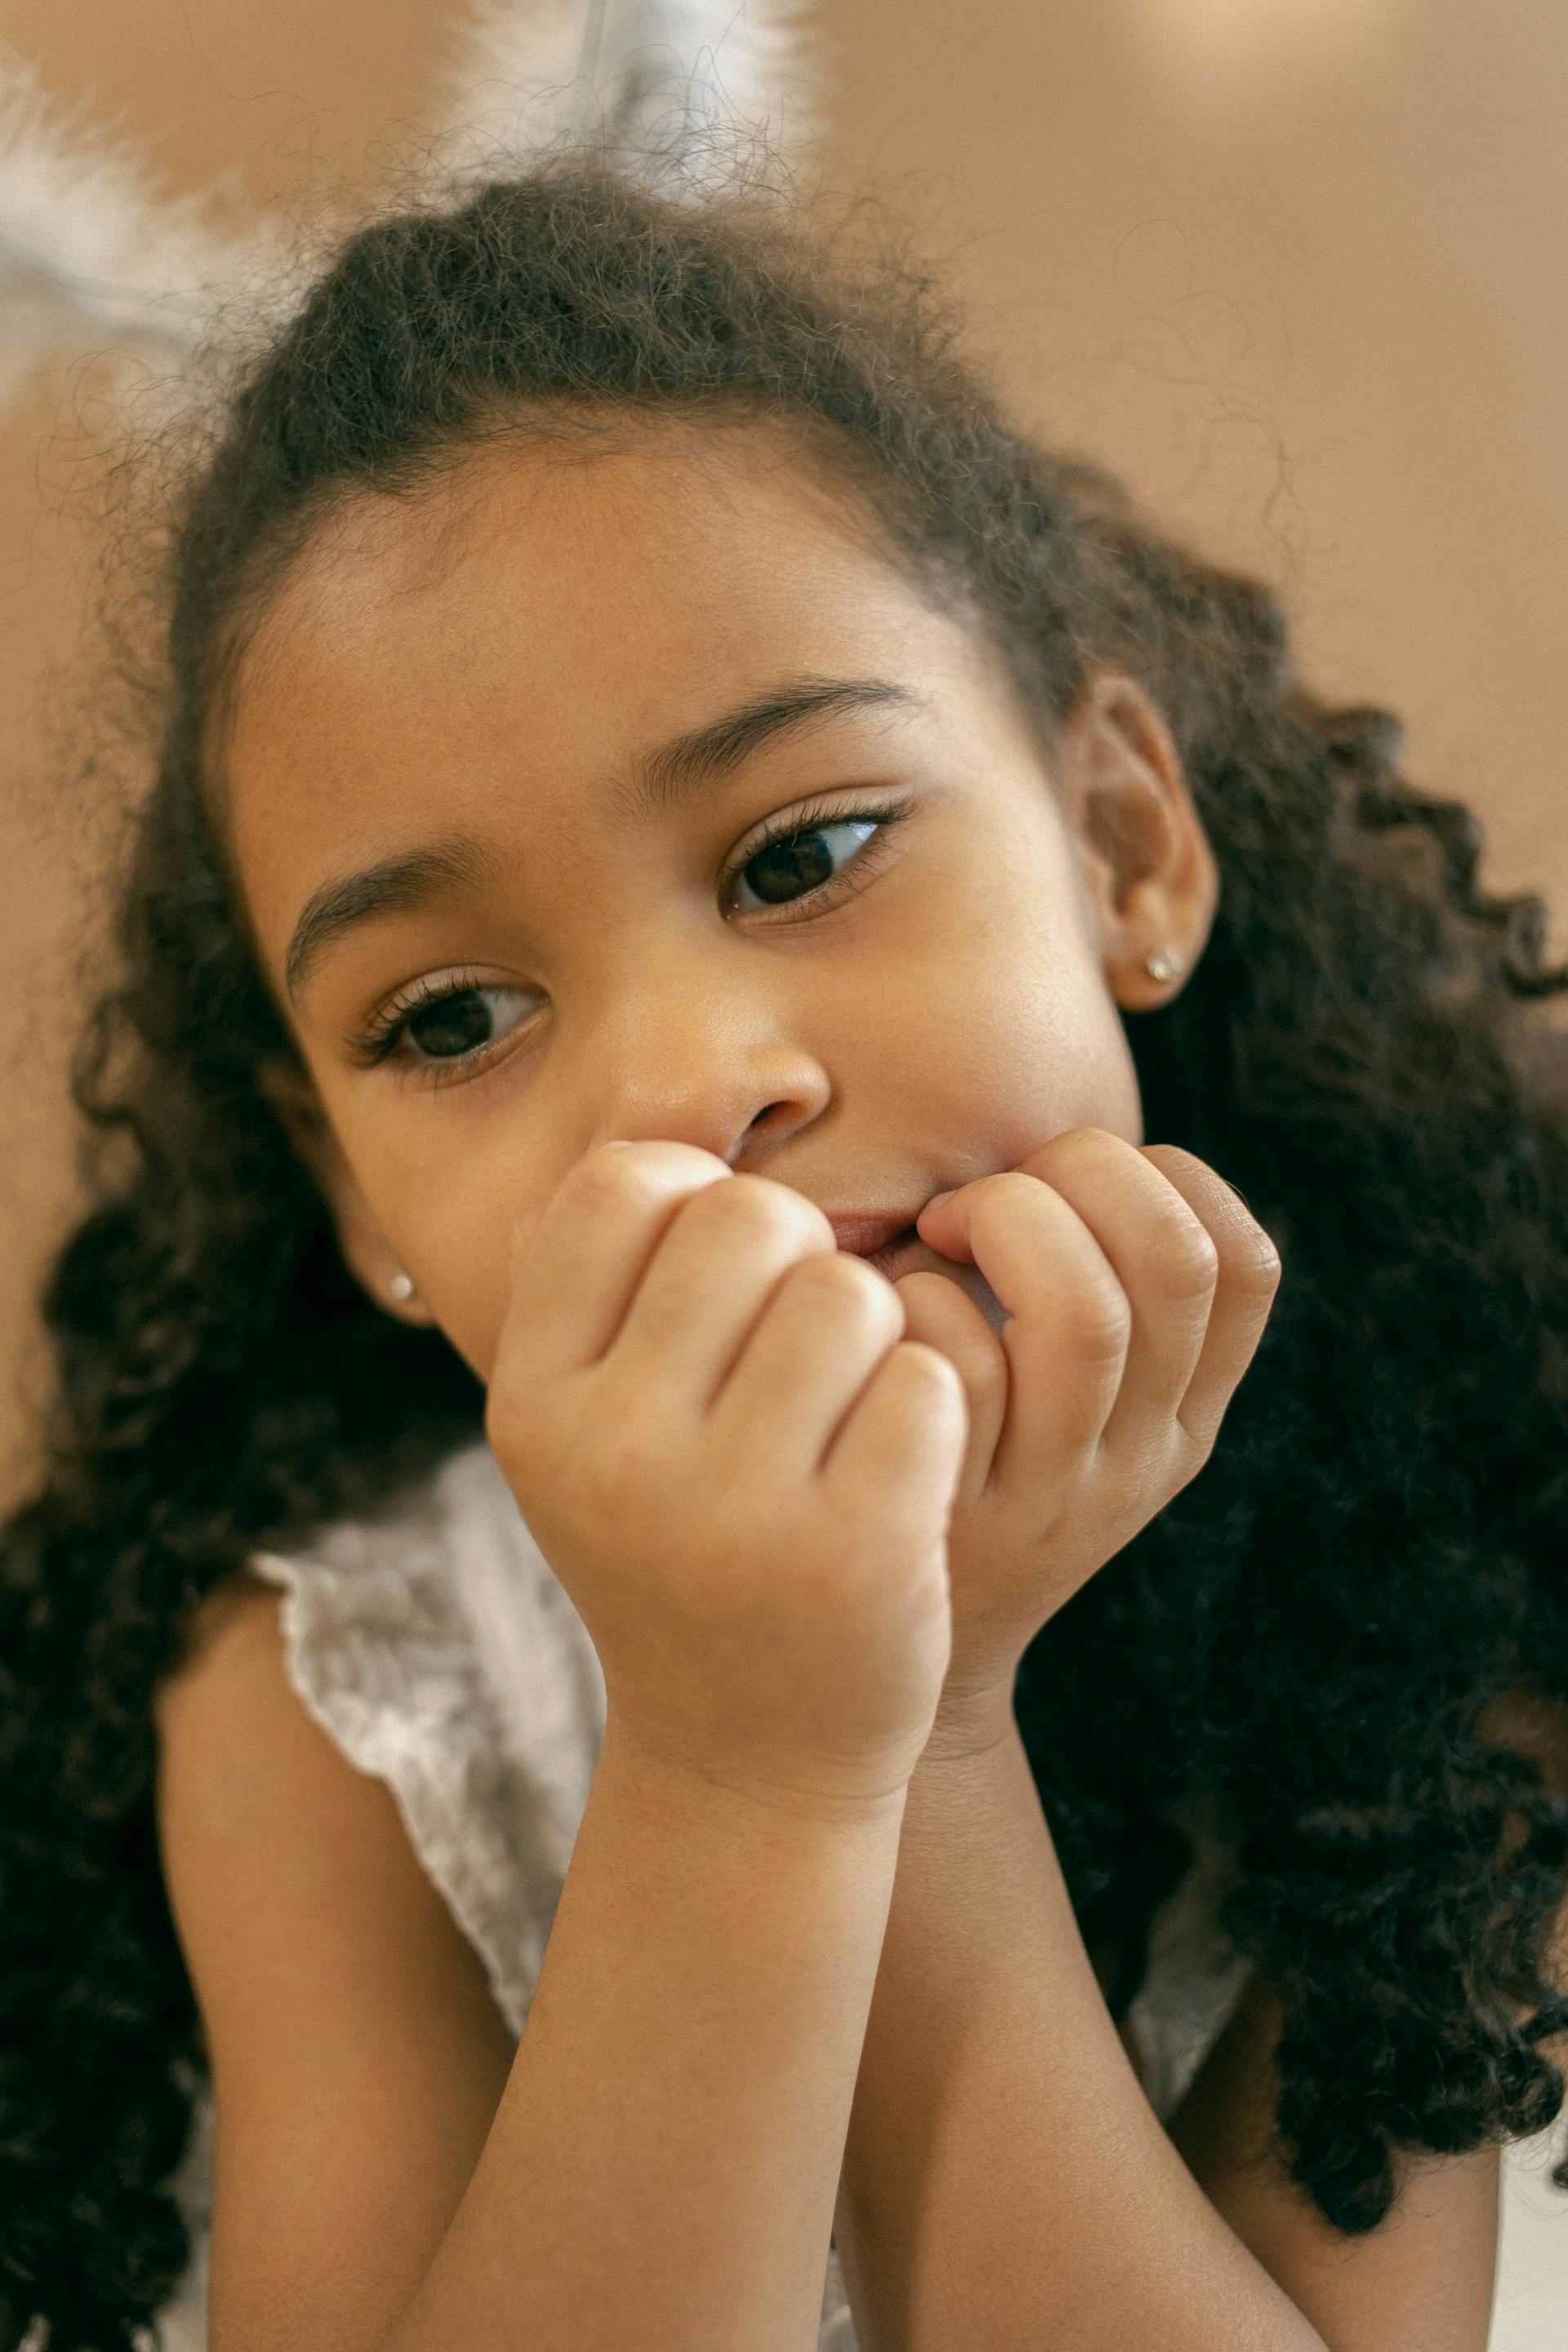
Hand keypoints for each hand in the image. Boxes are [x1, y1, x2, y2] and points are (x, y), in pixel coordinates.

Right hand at [485, 1141, 968, 1809]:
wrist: (745, 1758)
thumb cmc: (678, 1550)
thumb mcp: (588, 1434)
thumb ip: (601, 1294)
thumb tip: (665, 1134)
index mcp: (534, 1400)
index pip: (620, 1185)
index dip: (694, 1197)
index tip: (722, 1277)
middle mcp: (614, 1450)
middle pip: (751, 1218)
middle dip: (801, 1258)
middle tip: (807, 1342)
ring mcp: (734, 1510)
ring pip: (852, 1291)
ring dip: (878, 1332)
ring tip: (851, 1409)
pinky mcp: (856, 1555)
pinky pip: (932, 1379)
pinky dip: (933, 1406)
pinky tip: (897, 1469)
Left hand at [891, 1128, 1281, 1724]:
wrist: (869, 1657)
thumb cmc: (942, 1470)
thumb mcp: (1051, 1404)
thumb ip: (1073, 1287)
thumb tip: (1041, 1152)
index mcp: (1182, 1413)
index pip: (1244, 1262)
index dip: (1163, 1179)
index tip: (1068, 1188)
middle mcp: (1135, 1456)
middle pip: (1171, 1261)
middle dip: (1078, 1173)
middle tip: (983, 1200)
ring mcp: (1049, 1491)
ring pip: (1084, 1309)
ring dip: (1003, 1219)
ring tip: (935, 1233)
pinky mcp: (954, 1510)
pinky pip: (958, 1365)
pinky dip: (917, 1297)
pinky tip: (882, 1313)